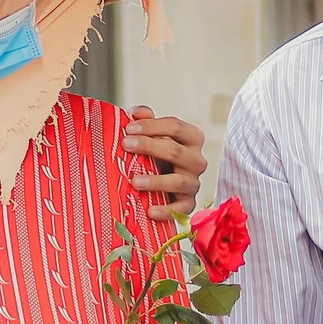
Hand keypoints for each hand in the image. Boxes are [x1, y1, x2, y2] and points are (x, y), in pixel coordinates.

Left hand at [122, 106, 206, 220]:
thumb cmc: (157, 155)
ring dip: (157, 181)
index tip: (129, 129)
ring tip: (135, 181)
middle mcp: (196, 160)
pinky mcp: (188, 204)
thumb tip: (137, 113)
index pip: (176, 127)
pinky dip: (166, 210)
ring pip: (179, 181)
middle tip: (126, 145)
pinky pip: (181, 209)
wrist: (161, 185)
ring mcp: (193, 183)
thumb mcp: (152, 136)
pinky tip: (150, 211)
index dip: (152, 126)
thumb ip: (146, 121)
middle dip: (150, 146)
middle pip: (176, 151)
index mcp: (191, 139)